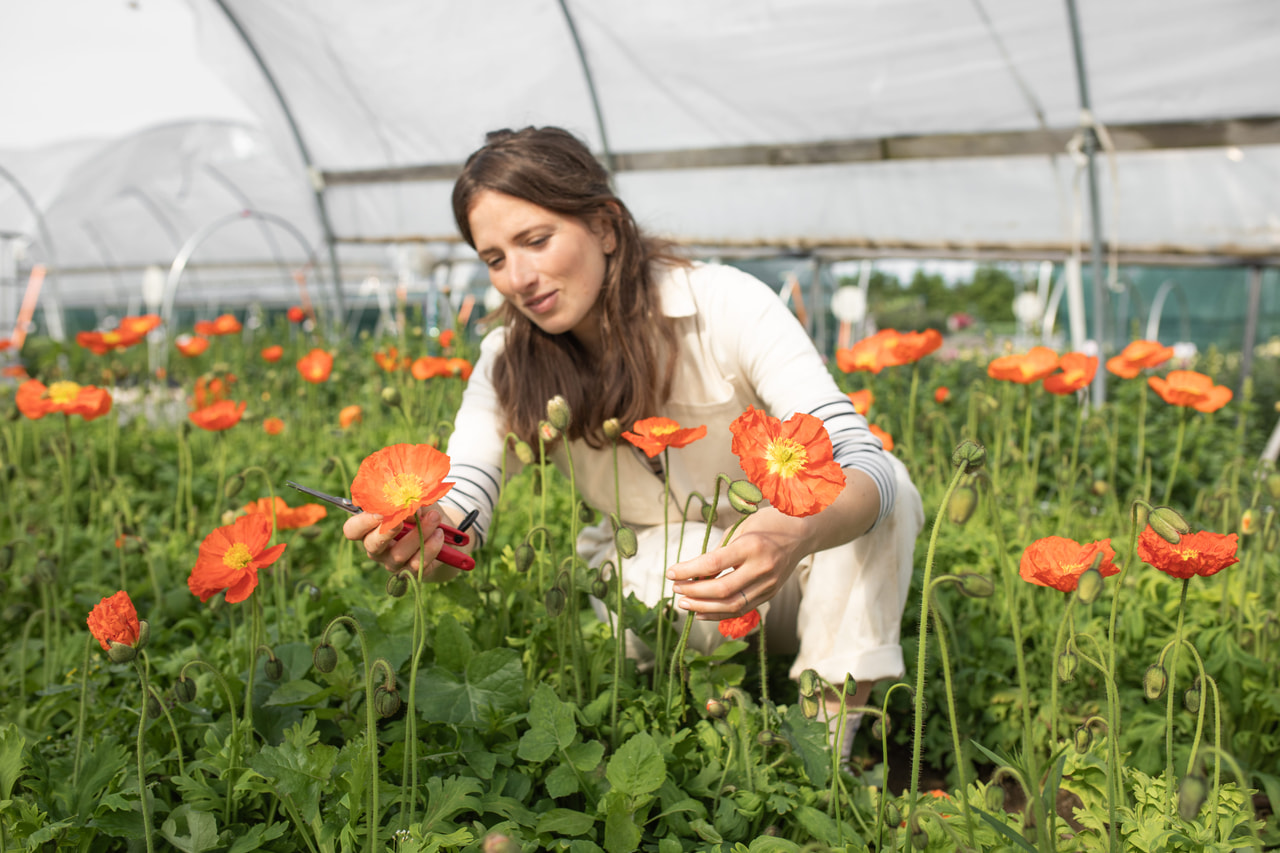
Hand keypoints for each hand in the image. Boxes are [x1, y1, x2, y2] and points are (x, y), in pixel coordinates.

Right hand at [342, 505, 459, 581]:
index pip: (352, 530)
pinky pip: (418, 563)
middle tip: (402, 519)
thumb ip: (410, 500)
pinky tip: (439, 534)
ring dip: (419, 533)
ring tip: (435, 517)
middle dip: (387, 531)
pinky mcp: (411, 573)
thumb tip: (410, 504)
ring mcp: (392, 563)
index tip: (382, 510)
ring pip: (399, 554)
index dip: (363, 521)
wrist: (441, 532)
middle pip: (371, 546)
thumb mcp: (414, 501)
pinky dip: (431, 546)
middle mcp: (377, 549)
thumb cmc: (420, 512)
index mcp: (369, 529)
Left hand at [665, 508, 806, 620]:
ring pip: (731, 605)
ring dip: (703, 607)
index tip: (670, 572)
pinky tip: (700, 612)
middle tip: (675, 588)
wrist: (804, 532)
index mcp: (751, 546)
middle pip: (721, 589)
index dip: (688, 570)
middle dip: (693, 591)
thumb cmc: (769, 522)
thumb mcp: (742, 526)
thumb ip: (720, 549)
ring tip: (684, 603)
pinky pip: (742, 609)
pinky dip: (719, 614)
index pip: (713, 564)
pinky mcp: (770, 594)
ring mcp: (768, 584)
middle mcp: (761, 568)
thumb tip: (695, 571)